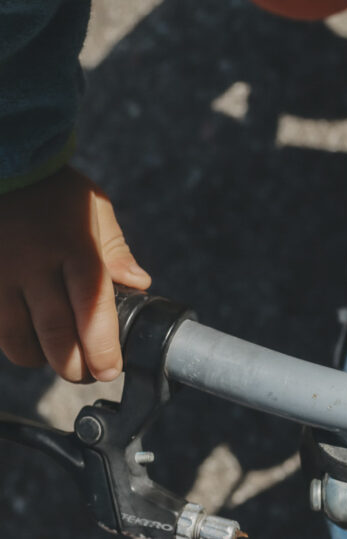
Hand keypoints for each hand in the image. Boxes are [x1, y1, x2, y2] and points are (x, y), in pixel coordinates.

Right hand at [0, 167, 150, 381]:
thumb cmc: (56, 190)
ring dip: (41, 360)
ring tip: (60, 364)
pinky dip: (13, 343)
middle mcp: (34, 266)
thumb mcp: (95, 210)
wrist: (4, 164)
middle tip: (89, 376)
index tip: (111, 369)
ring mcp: (0, 276)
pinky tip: (28, 344)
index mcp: (74, 248)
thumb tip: (139, 285)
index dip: (102, 346)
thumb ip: (115, 251)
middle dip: (75, 366)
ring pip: (17, 339)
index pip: (92, 308)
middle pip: (55, 334)